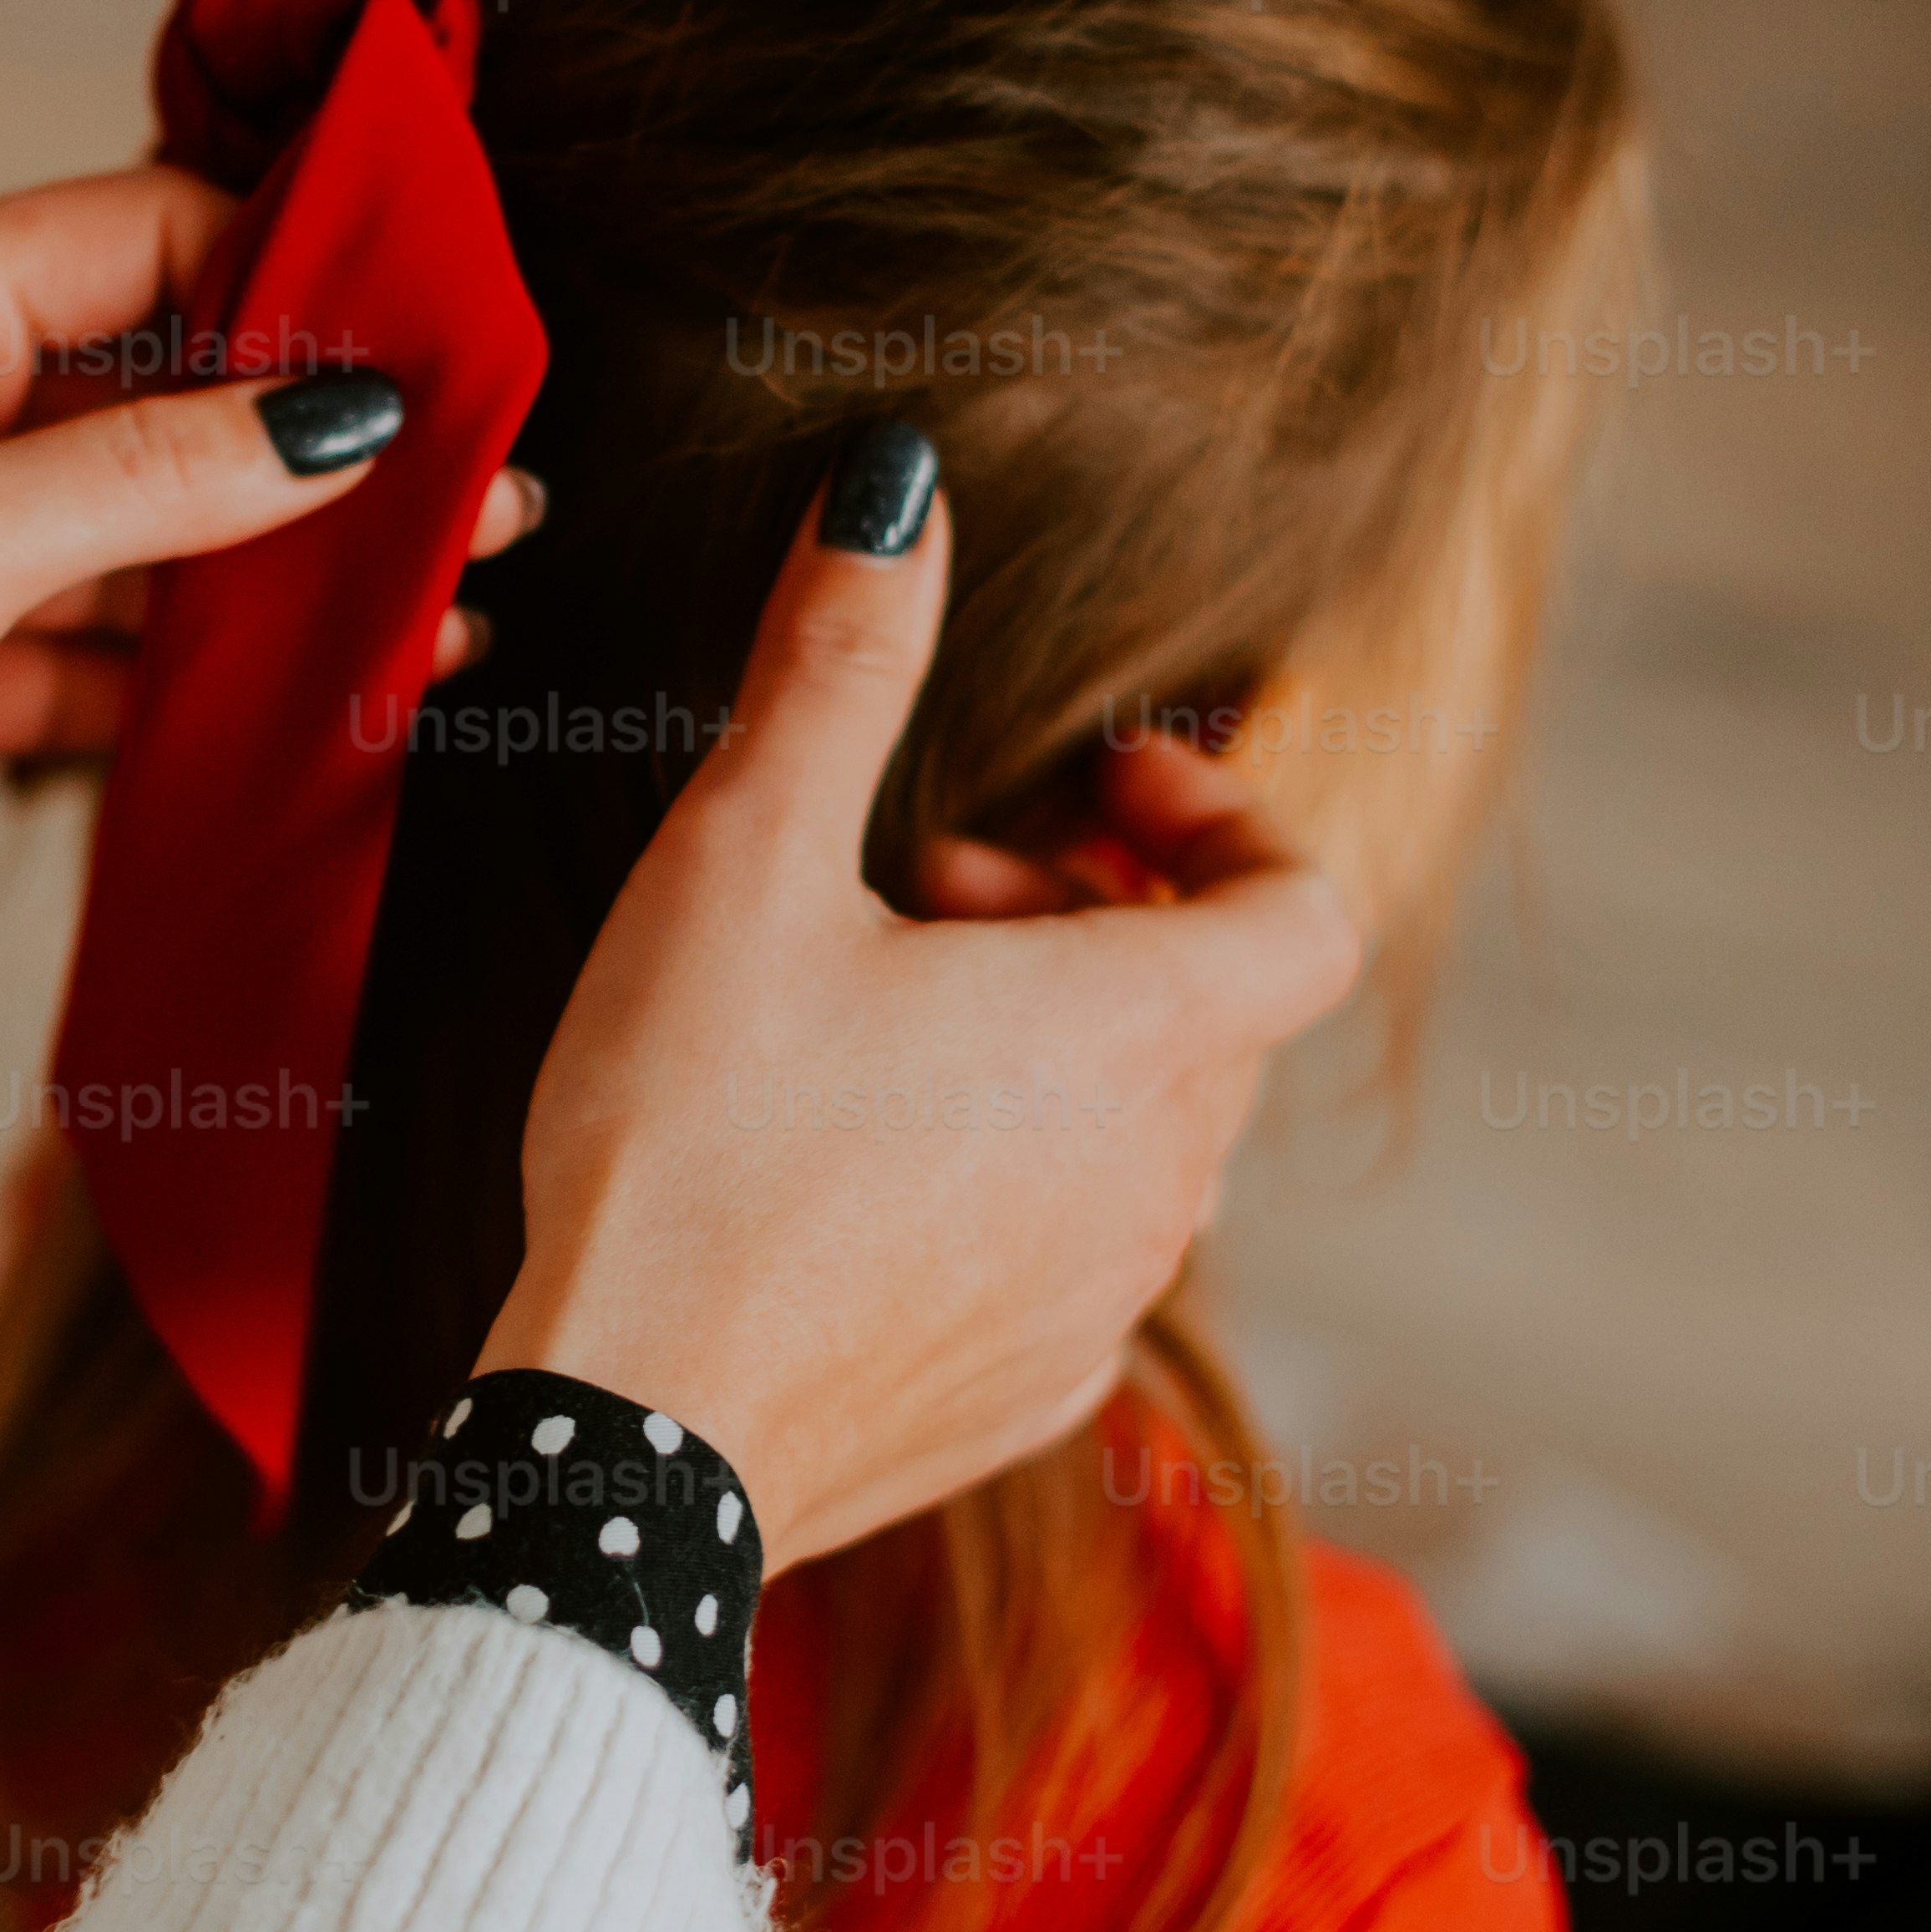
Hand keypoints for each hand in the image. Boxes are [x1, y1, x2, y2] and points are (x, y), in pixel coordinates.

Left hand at [0, 169, 533, 1001]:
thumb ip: (152, 478)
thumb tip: (347, 412)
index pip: (147, 233)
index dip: (301, 265)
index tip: (446, 328)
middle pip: (170, 382)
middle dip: (326, 436)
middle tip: (491, 493)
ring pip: (153, 524)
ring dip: (287, 569)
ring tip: (451, 606)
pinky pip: (107, 641)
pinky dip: (205, 675)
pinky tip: (328, 702)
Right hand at [473, 478, 1362, 1567]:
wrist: (626, 1443)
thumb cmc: (690, 1143)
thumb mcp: (743, 861)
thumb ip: (837, 665)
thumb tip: (899, 488)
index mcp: (1137, 1036)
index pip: (1304, 912)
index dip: (1221, 824)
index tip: (1089, 792)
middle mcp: (1161, 1181)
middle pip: (1207, 1011)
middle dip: (1086, 918)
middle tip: (922, 894)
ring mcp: (1102, 1307)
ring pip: (1136, 1135)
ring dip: (1044, 1051)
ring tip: (869, 1028)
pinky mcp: (1028, 1400)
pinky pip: (1066, 1256)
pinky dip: (999, 1181)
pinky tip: (845, 1176)